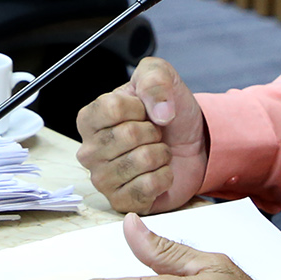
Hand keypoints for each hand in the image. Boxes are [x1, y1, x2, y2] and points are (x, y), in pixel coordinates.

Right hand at [76, 56, 208, 213]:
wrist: (191, 144)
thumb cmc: (168, 113)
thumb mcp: (161, 77)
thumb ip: (155, 80)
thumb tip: (160, 112)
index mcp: (89, 119)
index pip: (113, 108)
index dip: (140, 108)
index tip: (144, 111)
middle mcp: (89, 151)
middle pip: (128, 135)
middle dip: (154, 132)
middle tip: (154, 135)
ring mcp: (102, 179)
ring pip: (142, 160)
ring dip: (161, 154)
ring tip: (157, 152)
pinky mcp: (120, 202)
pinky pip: (149, 186)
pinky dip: (164, 177)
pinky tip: (158, 172)